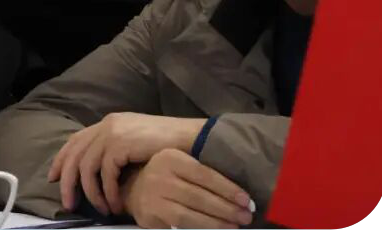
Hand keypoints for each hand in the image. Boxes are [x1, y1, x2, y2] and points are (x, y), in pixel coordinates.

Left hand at [48, 113, 205, 214]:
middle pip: (74, 155)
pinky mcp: (120, 144)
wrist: (193, 139)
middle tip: (68, 204)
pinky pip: (104, 174)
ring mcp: (112, 132)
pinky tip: (116, 204)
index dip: (61, 160)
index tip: (53, 179)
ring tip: (101, 210)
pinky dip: (108, 192)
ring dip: (91, 193)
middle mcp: (107, 125)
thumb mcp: (137, 143)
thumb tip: (97, 173)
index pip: (75, 141)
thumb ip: (117, 150)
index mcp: (109, 123)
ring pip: (86, 167)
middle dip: (67, 182)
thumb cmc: (170, 146)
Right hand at [122, 148, 253, 228]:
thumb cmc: (168, 177)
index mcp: (171, 158)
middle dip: (226, 209)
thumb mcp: (181, 166)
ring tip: (235, 226)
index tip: (247, 200)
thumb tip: (240, 194)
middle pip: (199, 196)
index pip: (204, 174)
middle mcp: (160, 175)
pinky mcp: (150, 215)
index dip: (228, 188)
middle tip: (246, 217)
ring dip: (216, 223)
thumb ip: (203, 174)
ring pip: (190, 214)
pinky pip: (180, 226)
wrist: (134, 189)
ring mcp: (153, 197)